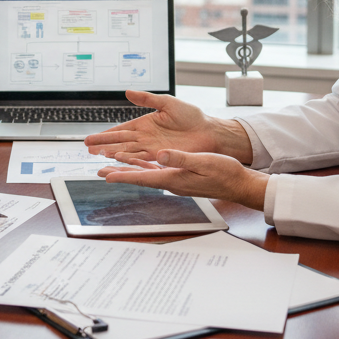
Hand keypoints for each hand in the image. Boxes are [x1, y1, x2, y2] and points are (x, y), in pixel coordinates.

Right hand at [83, 90, 253, 164]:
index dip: (106, 134)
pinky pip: (143, 159)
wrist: (208, 131)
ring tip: (99, 155)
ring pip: (128, 152)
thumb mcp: (167, 102)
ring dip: (113, 153)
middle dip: (103, 145)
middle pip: (120, 142)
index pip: (121, 130)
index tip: (91, 138)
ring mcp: (152, 148)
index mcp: (145, 124)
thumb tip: (128, 92)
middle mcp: (146, 138)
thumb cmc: (191, 116)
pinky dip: (130, 160)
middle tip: (88, 148)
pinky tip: (119, 160)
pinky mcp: (161, 157)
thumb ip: (147, 99)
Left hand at [98, 149, 268, 209]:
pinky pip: (157, 171)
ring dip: (129, 170)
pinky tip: (140, 163)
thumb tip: (160, 155)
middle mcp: (171, 182)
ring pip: (146, 174)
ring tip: (113, 168)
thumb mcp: (203, 162)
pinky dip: (145, 167)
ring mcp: (175, 180)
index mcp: (174, 178)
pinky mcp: (181, 177)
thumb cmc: (224, 173)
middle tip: (101, 172)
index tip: (106, 176)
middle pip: (140, 178)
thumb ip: (181, 158)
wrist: (238, 183)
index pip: (142, 177)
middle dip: (120, 174)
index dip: (123, 176)